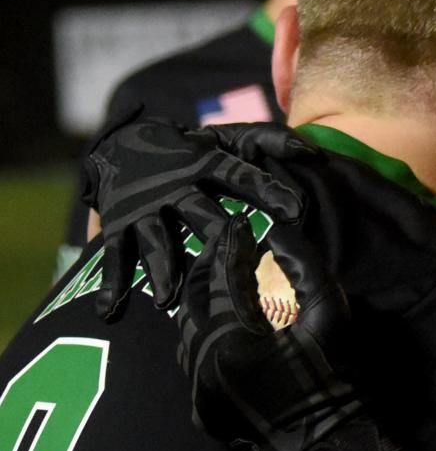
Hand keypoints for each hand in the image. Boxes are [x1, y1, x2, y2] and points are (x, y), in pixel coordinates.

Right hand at [82, 113, 310, 317]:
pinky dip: (111, 282)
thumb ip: (267, 140)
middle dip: (216, 233)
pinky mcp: (116, 225)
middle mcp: (174, 187)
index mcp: (204, 165)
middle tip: (234, 256)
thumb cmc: (187, 150)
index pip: (239, 175)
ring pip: (155, 238)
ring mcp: (143, 208)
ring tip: (167, 296)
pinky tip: (109, 311)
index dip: (266, 189)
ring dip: (161, 266)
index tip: (295, 210)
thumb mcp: (222, 139)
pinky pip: (114, 255)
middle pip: (198, 211)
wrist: (118, 144)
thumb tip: (311, 150)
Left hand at [178, 212, 404, 450]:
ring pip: (186, 331)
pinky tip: (218, 330)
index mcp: (232, 338)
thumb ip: (305, 267)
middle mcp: (203, 362)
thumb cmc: (336, 380)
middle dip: (208, 270)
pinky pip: (191, 364)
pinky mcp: (202, 411)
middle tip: (224, 250)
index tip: (240, 226)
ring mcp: (198, 390)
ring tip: (218, 285)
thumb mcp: (332, 316)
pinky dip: (201, 339)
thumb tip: (278, 234)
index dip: (231, 245)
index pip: (222, 275)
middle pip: (193, 300)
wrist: (331, 450)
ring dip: (201, 304)